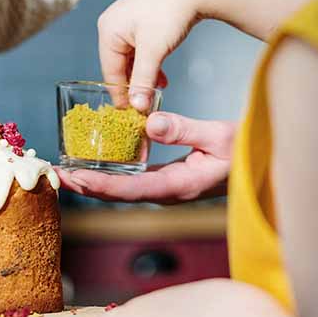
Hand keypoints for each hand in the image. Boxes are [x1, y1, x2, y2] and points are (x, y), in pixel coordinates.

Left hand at [58, 112, 235, 202]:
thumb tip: (150, 122)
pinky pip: (132, 180)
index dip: (100, 185)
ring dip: (94, 180)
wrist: (261, 167)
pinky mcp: (168, 180)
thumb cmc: (245, 152)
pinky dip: (110, 173)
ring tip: (66, 170)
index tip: (74, 179)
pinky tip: (97, 163)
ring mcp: (168, 189)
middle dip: (86, 185)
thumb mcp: (219, 135)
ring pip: (123, 188)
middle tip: (55, 174)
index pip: (131, 189)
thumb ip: (185, 129)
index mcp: (179, 186)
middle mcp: (168, 192)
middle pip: (119, 193)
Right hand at [97, 0, 208, 109]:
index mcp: (107, 31)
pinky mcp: (140, 22)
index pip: (110, 72)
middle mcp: (112, 25)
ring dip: (144, 77)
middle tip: (147, 104)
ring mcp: (126, 23)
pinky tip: (161, 77)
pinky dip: (149, 65)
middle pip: (119, 67)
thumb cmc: (170, 14)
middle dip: (135, 85)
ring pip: (131, 60)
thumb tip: (137, 107)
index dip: (122, 96)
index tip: (132, 115)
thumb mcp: (154, 51)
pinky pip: (139, 51)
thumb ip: (143, 81)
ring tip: (158, 90)